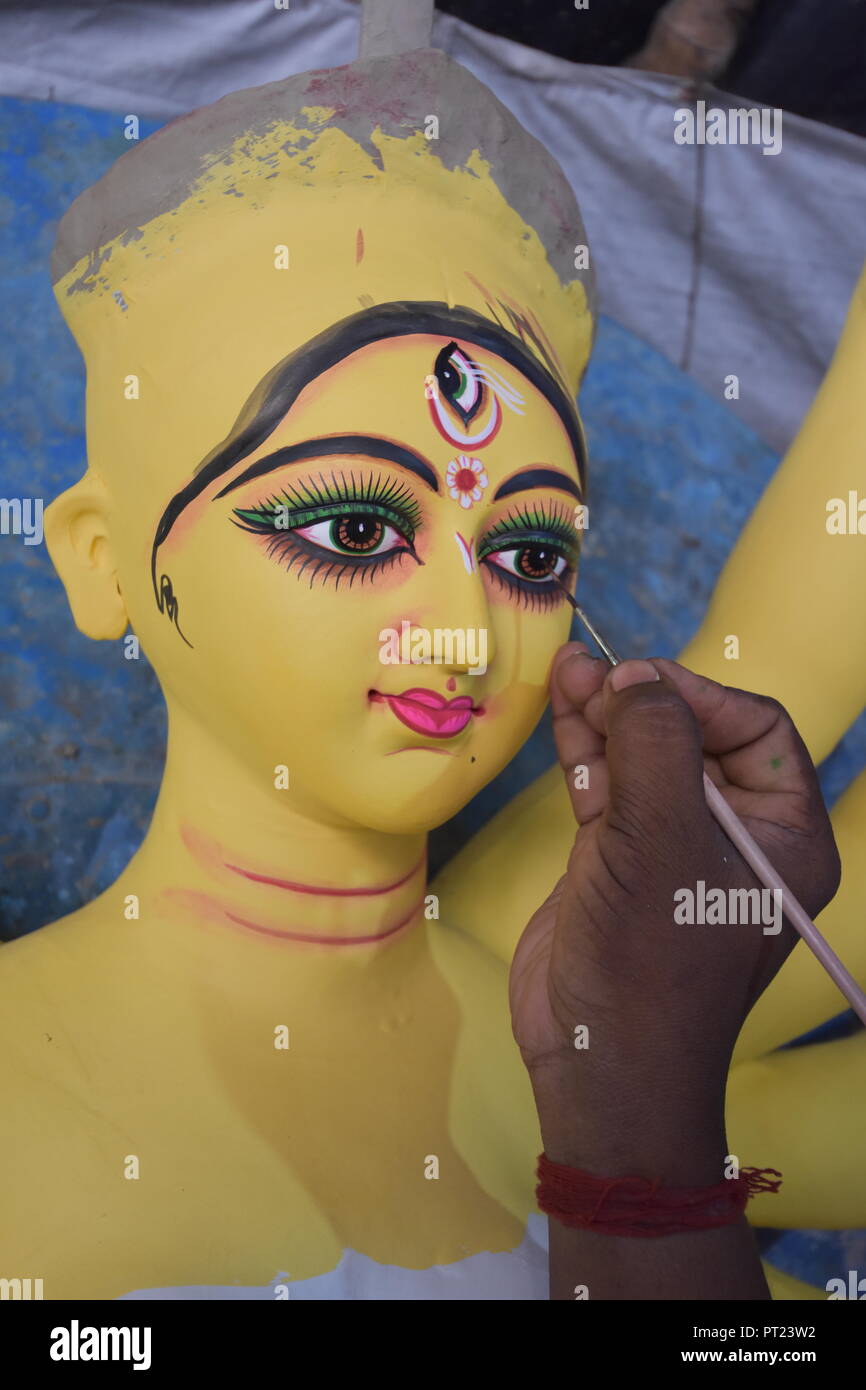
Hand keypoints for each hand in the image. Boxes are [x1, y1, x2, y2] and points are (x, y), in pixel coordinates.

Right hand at [509, 647, 840, 1165]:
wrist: (599, 1059)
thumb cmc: (652, 958)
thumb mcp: (663, 840)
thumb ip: (655, 744)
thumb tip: (635, 675)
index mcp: (785, 834)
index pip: (756, 730)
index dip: (699, 695)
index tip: (640, 680)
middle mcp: (735, 833)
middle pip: (692, 735)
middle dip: (643, 699)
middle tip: (591, 671)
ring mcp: (672, 845)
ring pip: (643, 756)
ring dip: (606, 714)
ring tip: (567, 671)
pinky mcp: (619, 858)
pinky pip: (608, 785)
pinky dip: (585, 748)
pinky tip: (563, 707)